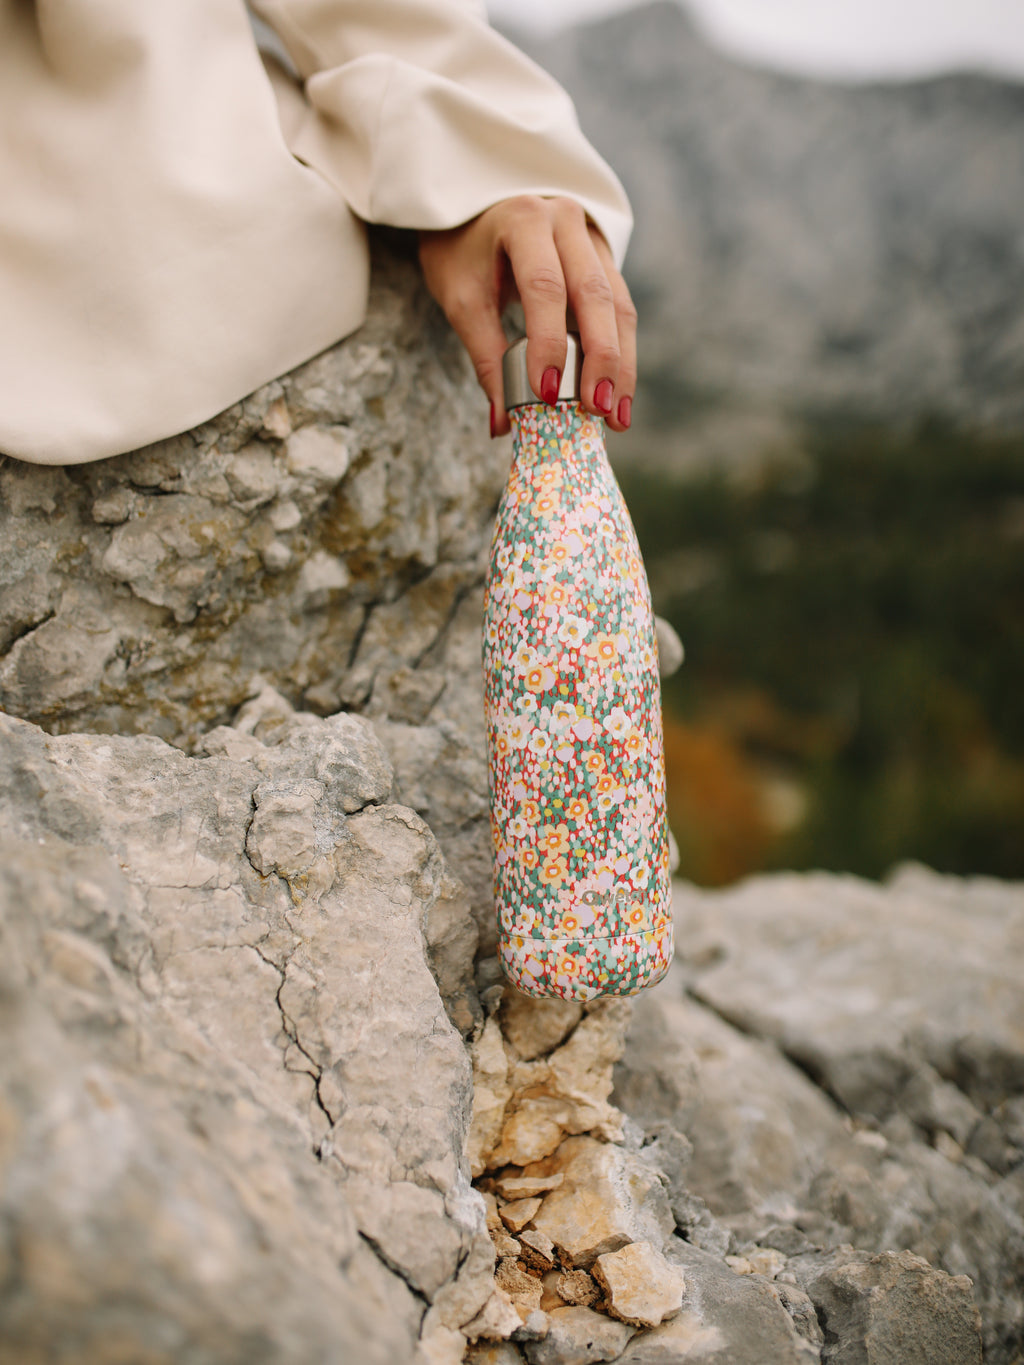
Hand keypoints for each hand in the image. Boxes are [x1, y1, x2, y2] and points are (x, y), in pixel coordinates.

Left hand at [418, 195, 636, 436]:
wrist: (479, 208)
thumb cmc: (465, 252)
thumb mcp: (462, 298)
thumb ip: (485, 357)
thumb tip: (502, 423)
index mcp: (524, 219)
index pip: (543, 286)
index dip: (548, 342)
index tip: (547, 393)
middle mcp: (566, 221)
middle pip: (594, 294)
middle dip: (600, 359)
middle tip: (597, 410)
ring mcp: (592, 239)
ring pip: (618, 305)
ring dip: (621, 364)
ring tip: (617, 416)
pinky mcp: (605, 261)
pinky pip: (620, 310)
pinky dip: (621, 355)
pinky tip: (618, 395)